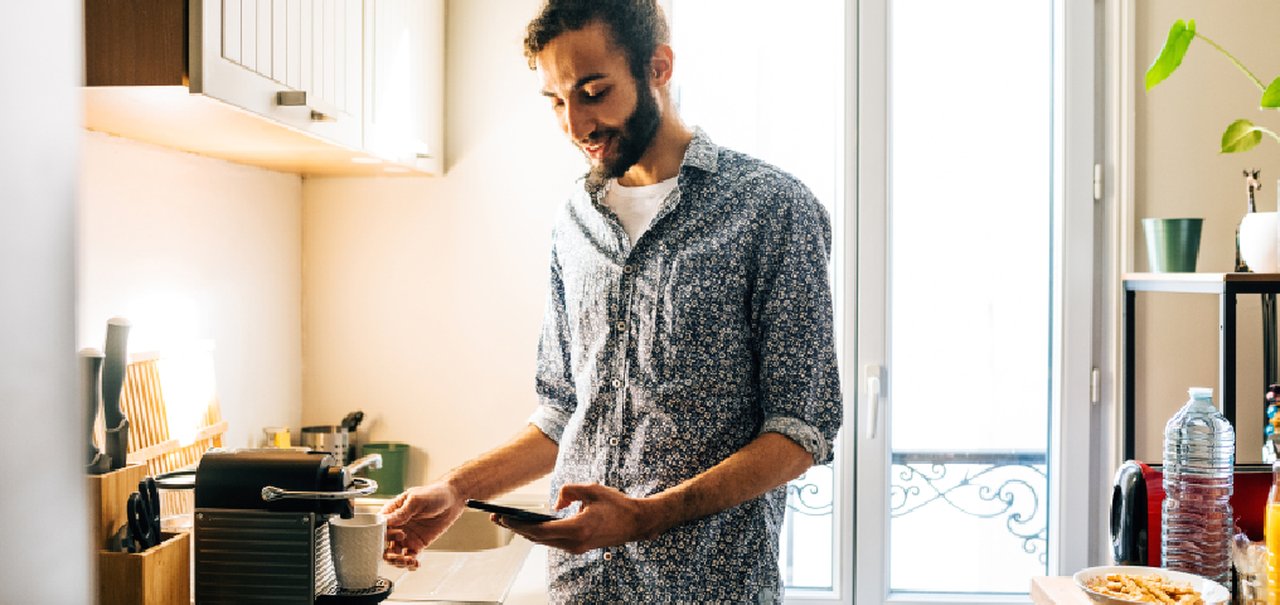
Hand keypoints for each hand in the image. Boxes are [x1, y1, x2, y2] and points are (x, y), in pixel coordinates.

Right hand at [380, 482, 464, 569]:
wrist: (452, 500)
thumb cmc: (434, 494)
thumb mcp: (416, 500)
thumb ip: (401, 512)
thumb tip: (387, 521)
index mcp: (392, 513)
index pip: (380, 528)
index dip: (384, 536)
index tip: (398, 535)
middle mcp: (397, 527)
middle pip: (384, 546)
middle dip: (389, 554)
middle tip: (399, 553)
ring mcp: (406, 537)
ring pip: (395, 555)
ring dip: (398, 561)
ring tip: (408, 560)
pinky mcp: (417, 544)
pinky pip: (409, 557)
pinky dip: (410, 564)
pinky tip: (415, 563)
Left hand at [494, 483, 664, 554]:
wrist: (635, 523)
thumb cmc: (615, 504)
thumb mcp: (591, 489)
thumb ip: (568, 491)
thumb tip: (554, 503)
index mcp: (578, 528)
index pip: (540, 529)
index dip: (519, 524)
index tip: (503, 517)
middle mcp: (574, 542)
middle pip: (537, 538)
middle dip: (516, 528)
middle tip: (497, 518)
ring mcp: (576, 548)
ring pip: (543, 541)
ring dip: (525, 531)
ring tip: (508, 520)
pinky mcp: (577, 547)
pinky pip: (552, 541)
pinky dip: (538, 533)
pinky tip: (528, 524)